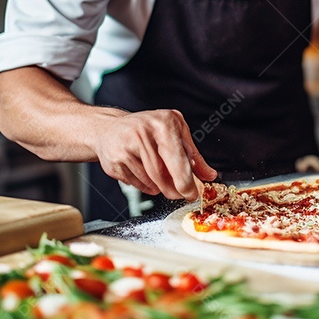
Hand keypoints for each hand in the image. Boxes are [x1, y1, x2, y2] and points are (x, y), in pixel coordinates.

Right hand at [94, 109, 216, 200]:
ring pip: (149, 181)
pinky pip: (137, 184)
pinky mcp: (114, 163)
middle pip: (161, 173)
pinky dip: (146, 186)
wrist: (109, 128)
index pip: (176, 158)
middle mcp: (142, 133)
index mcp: (162, 123)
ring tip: (162, 180)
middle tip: (181, 194)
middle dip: (174, 189)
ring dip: (160, 187)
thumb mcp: (175, 131)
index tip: (192, 193)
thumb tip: (208, 175)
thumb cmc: (148, 128)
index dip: (185, 180)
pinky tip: (145, 175)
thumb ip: (193, 154)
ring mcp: (125, 148)